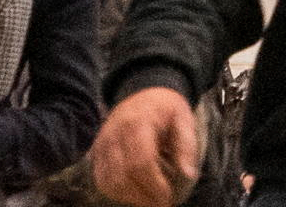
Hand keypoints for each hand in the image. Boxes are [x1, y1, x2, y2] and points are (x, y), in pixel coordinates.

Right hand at [93, 87, 201, 206]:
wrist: (144, 91)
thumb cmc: (167, 108)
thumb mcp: (184, 119)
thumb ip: (186, 145)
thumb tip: (189, 174)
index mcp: (138, 124)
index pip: (140, 162)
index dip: (153, 185)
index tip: (168, 198)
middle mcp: (115, 134)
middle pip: (122, 175)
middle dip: (142, 196)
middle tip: (161, 204)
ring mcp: (102, 143)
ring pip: (108, 181)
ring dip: (129, 197)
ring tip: (149, 202)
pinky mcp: (97, 151)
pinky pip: (101, 178)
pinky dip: (116, 191)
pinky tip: (134, 194)